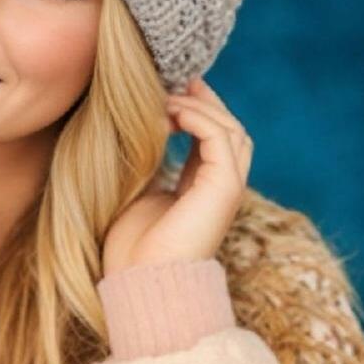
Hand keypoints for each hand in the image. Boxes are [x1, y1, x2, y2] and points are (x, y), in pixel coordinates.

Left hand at [101, 76, 252, 276]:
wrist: (140, 282)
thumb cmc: (131, 246)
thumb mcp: (138, 192)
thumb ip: (147, 163)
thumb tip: (136, 130)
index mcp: (202, 190)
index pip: (213, 140)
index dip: (198, 111)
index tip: (173, 90)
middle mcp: (220, 188)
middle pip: (230, 130)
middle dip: (207, 102)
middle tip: (179, 81)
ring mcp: (226, 188)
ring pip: (231, 130)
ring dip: (200, 107)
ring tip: (168, 97)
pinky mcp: (224, 188)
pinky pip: (220, 139)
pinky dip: (199, 119)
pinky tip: (171, 112)